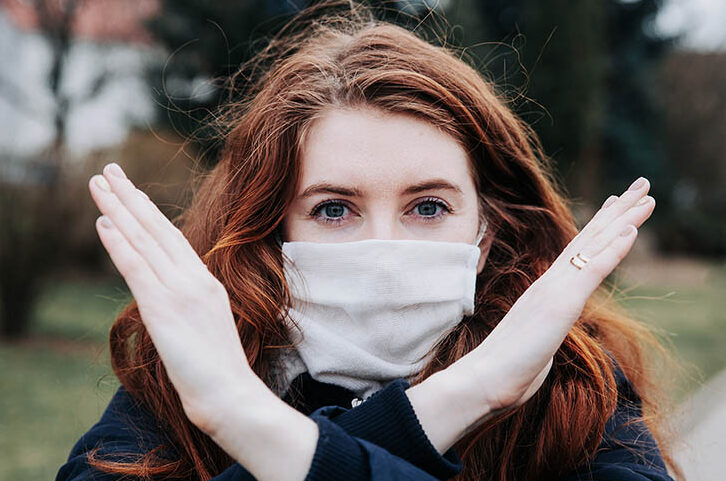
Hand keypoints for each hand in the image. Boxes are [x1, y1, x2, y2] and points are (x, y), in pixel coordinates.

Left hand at [88, 162, 254, 430]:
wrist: (231, 393)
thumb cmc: (220, 373)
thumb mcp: (206, 329)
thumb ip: (188, 308)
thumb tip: (166, 301)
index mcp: (206, 283)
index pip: (172, 240)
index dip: (149, 214)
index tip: (132, 193)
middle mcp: (194, 279)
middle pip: (157, 229)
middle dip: (130, 197)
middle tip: (109, 170)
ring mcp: (180, 290)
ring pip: (144, 240)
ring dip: (118, 209)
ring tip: (99, 183)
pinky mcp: (164, 306)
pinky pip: (136, 266)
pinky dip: (118, 243)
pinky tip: (103, 223)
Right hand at [460, 176, 654, 412]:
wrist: (485, 379)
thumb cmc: (505, 369)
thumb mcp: (534, 346)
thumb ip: (541, 335)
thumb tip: (542, 343)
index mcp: (546, 290)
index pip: (578, 251)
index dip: (600, 226)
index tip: (616, 205)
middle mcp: (551, 283)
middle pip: (589, 238)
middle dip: (618, 211)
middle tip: (641, 184)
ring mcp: (555, 290)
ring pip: (594, 246)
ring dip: (624, 219)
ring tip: (646, 195)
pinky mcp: (560, 304)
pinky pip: (592, 271)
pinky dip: (613, 250)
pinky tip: (632, 231)